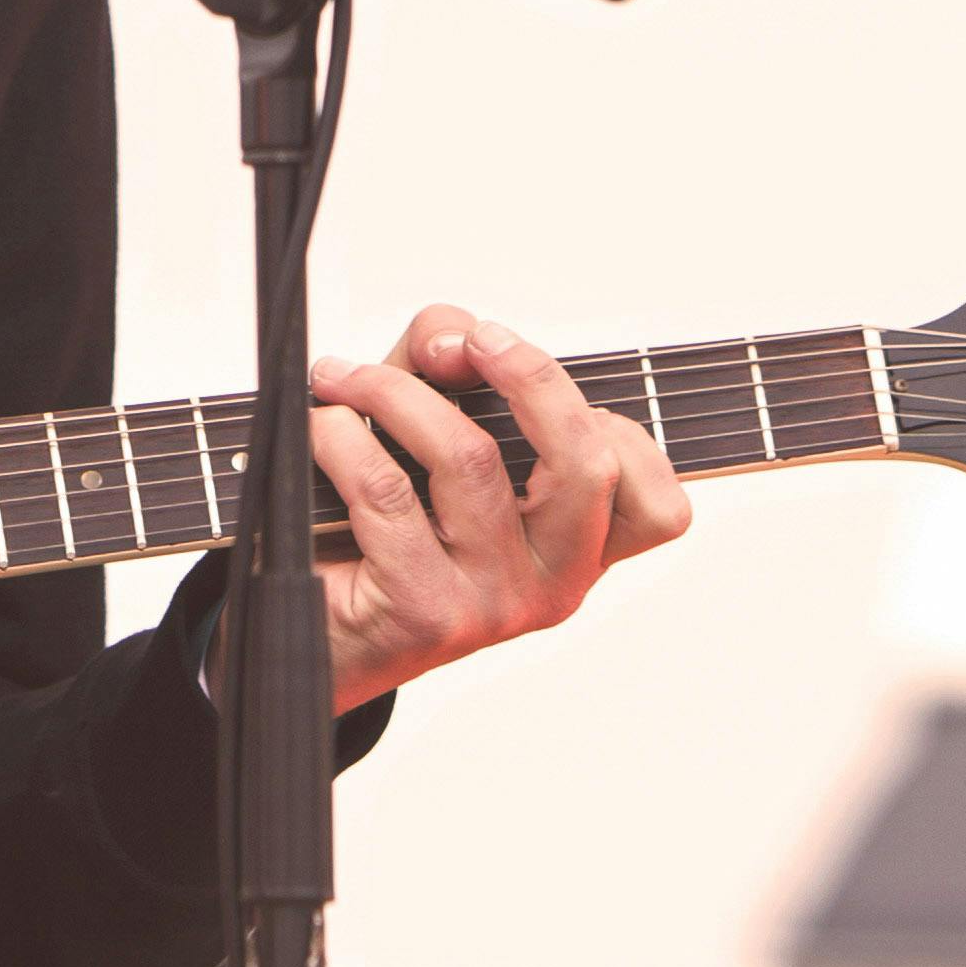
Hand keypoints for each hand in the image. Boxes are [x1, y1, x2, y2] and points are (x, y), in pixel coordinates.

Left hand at [306, 304, 690, 711]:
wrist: (311, 626)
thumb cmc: (377, 523)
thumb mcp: (429, 426)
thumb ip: (454, 363)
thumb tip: (456, 343)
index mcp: (578, 550)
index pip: (654, 504)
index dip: (606, 418)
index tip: (522, 361)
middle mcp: (553, 586)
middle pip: (587, 464)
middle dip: (528, 373)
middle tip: (469, 340)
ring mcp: (496, 604)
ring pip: (469, 458)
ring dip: (390, 392)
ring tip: (341, 379)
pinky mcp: (426, 611)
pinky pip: (386, 490)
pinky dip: (339, 438)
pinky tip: (320, 427)